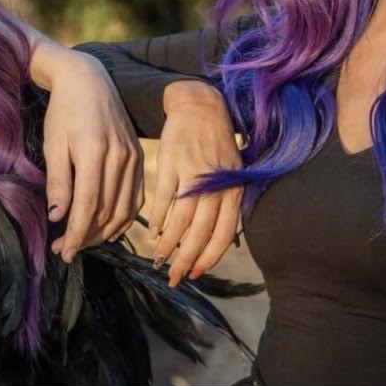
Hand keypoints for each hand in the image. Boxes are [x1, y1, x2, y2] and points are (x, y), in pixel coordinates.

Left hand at [37, 47, 143, 261]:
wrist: (88, 80)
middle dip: (87, 236)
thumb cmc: (64, 111)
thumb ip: (58, 181)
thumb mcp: (54, 143)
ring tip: (83, 242)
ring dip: (105, 232)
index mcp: (94, 151)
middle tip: (66, 251)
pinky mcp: (138, 157)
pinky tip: (107, 227)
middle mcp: (119, 157)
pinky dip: (123, 217)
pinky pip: (135, 196)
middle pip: (107, 211)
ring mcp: (133, 157)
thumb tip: (58, 218)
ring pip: (124, 208)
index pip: (88, 205)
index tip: (63, 251)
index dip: (76, 233)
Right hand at [151, 80, 242, 285]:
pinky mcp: (172, 163)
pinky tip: (153, 231)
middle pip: (201, 233)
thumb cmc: (217, 143)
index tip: (195, 274)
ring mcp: (193, 174)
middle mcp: (215, 185)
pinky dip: (157, 218)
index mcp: (233, 190)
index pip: (223, 234)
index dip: (209, 258)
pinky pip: (164, 198)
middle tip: (174, 278)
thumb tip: (225, 240)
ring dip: (168, 245)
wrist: (199, 106)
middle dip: (186, 260)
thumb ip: (228, 204)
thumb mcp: (233, 173)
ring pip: (180, 220)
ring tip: (159, 259)